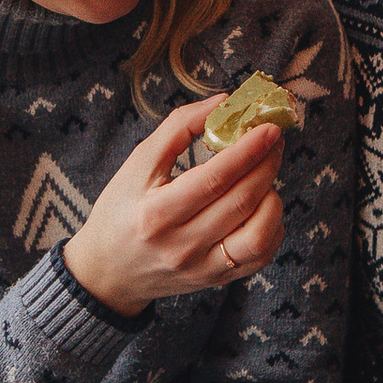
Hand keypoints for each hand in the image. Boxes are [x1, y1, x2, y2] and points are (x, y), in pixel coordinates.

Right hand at [61, 98, 283, 317]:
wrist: (109, 271)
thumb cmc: (121, 210)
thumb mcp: (138, 164)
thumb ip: (178, 127)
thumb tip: (224, 102)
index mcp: (156, 214)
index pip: (214, 179)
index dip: (247, 151)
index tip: (268, 128)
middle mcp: (181, 246)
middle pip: (240, 202)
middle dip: (266, 164)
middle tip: (273, 140)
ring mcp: (201, 268)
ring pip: (258, 235)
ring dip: (271, 198)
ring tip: (264, 176)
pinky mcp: (215, 280)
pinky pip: (259, 256)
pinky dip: (270, 226)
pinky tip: (262, 205)